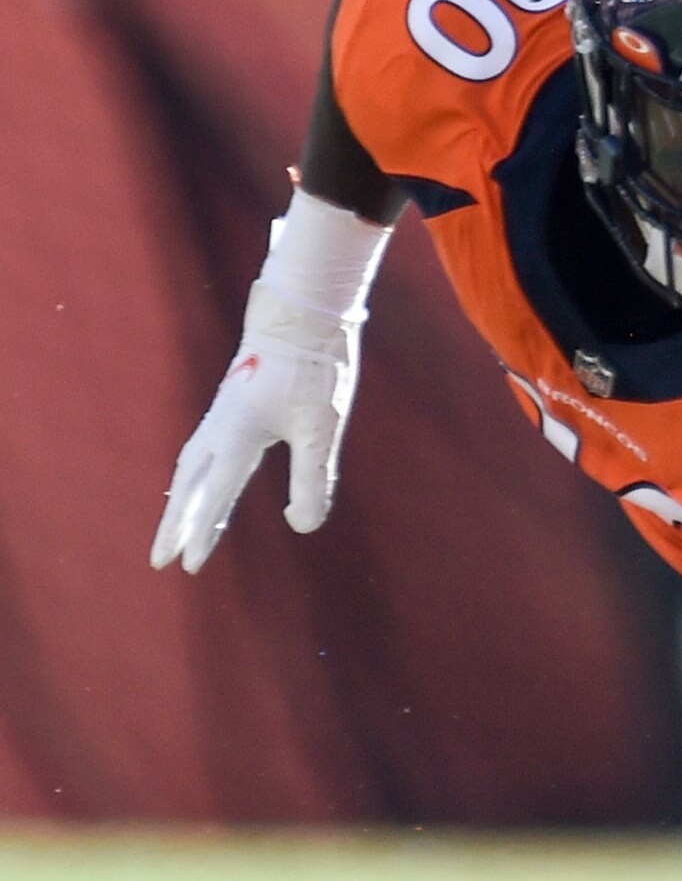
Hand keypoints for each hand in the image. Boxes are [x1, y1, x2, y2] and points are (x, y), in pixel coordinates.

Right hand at [150, 282, 363, 568]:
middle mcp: (220, 429)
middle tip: (159, 561)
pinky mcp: (230, 408)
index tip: (187, 565)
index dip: (201, 532)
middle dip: (176, 525)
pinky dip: (191, 478)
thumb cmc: (314, 369)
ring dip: (180, 503)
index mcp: (238, 437)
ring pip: (190, 470)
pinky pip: (199, 453)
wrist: (301, 315)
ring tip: (172, 531)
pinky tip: (197, 483)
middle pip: (189, 488)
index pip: (214, 495)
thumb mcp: (321, 428)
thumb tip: (302, 528)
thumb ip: (312, 479)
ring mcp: (221, 417)